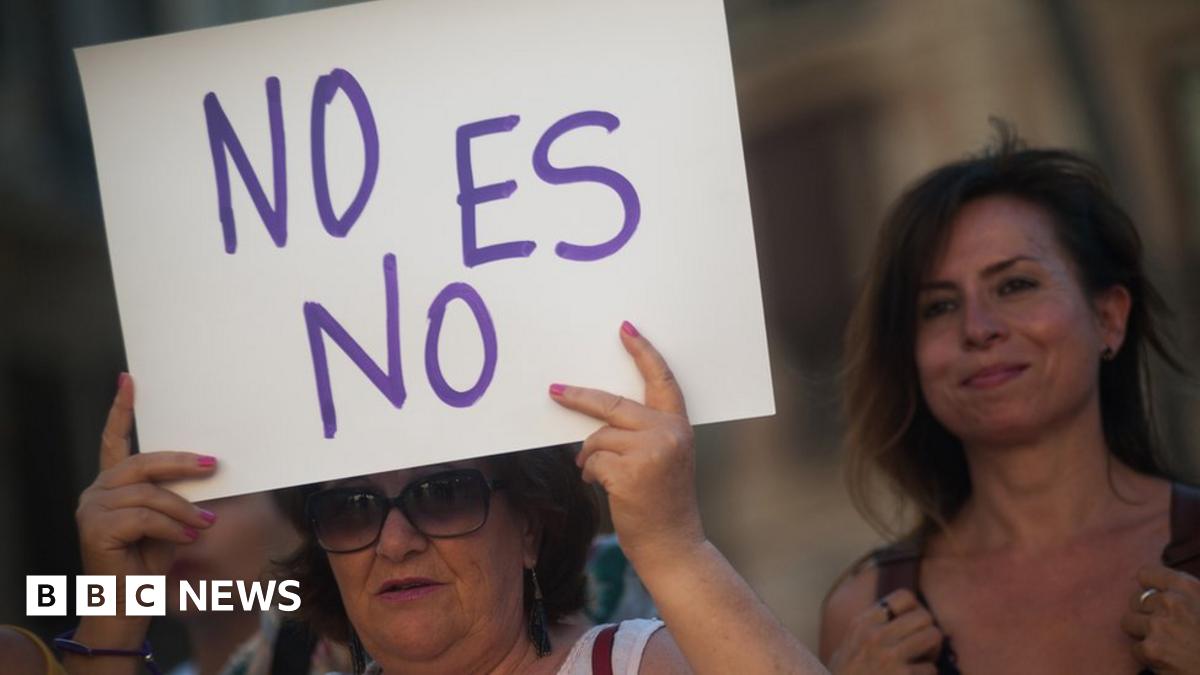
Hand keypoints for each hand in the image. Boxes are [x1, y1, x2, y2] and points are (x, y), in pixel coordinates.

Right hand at [75, 374, 218, 611]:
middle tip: (215, 465)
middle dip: (182, 463)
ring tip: (205, 524)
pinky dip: (172, 527)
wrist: (130, 604)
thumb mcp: (171, 518)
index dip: (121, 410)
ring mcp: (91, 508)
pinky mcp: (94, 527)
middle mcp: (96, 490)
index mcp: (112, 484)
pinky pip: (144, 516)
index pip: (114, 440)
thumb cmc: (151, 561)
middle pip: (143, 463)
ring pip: (149, 494)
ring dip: (184, 509)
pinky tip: (187, 538)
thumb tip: (209, 465)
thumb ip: (177, 492)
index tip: (129, 380)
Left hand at [548, 321, 702, 567]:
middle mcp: (668, 434)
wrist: (672, 545)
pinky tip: (601, 487)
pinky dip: (590, 473)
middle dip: (579, 397)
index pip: (661, 380)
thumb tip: (599, 416)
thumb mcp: (664, 459)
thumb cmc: (662, 504)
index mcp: (678, 426)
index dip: (643, 352)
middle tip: (555, 390)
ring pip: (598, 437)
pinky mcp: (629, 472)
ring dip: (590, 457)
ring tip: (599, 476)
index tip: (625, 329)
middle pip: (613, 404)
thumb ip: (643, 433)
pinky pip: (593, 461)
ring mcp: (650, 452)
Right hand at [829, 589, 942, 674]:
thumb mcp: (852, 640)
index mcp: (863, 622)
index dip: (915, 609)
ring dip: (932, 651)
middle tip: (923, 645)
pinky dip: (926, 674)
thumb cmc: (846, 672)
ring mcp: (890, 656)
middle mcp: (876, 635)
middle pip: (924, 616)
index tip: (912, 623)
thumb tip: (905, 614)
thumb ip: (874, 625)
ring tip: (922, 660)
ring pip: (933, 636)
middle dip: (928, 630)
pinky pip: (931, 668)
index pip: (905, 596)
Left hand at [1120, 564, 1199, 673]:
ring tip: (1165, 643)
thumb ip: (1181, 594)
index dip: (1148, 589)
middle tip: (1164, 628)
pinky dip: (1147, 656)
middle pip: (1135, 599)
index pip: (1145, 574)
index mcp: (1187, 587)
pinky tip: (1167, 659)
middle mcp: (1171, 601)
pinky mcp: (1151, 649)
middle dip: (1145, 614)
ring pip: (1128, 622)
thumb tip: (1154, 588)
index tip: (1155, 600)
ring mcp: (1159, 625)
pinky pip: (1134, 648)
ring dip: (1142, 634)